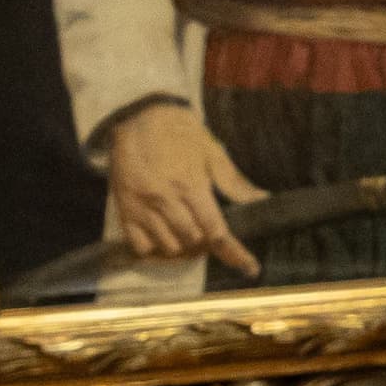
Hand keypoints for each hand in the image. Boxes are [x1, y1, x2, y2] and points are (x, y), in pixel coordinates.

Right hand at [105, 100, 263, 276]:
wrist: (138, 116)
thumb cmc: (180, 133)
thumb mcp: (211, 152)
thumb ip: (234, 181)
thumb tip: (262, 199)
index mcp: (190, 185)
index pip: (216, 231)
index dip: (235, 253)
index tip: (250, 268)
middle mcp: (164, 200)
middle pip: (193, 242)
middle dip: (207, 243)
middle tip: (209, 232)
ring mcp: (141, 206)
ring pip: (168, 248)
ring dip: (183, 247)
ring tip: (187, 230)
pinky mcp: (123, 209)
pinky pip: (140, 246)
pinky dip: (155, 248)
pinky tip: (164, 234)